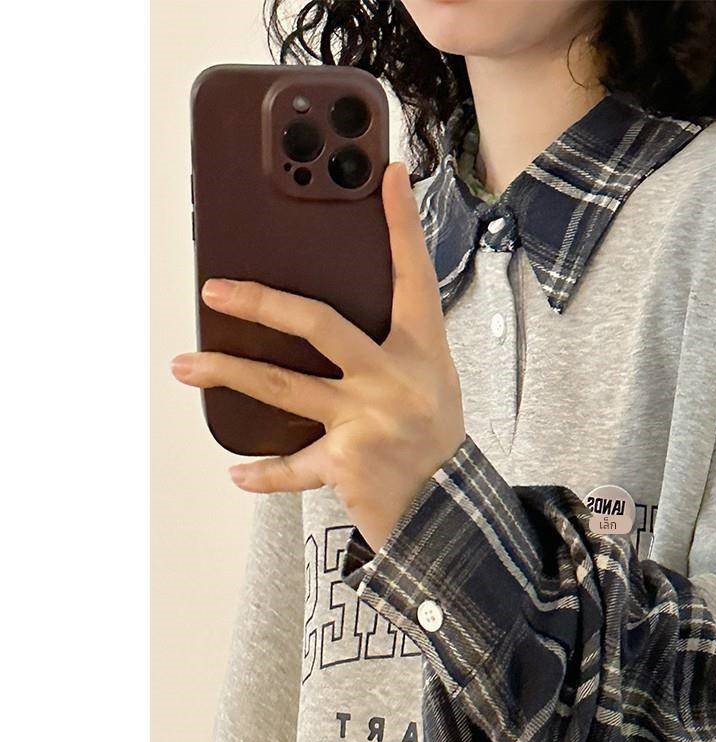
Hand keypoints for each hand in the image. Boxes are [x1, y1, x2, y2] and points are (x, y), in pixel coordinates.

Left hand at [170, 163, 464, 551]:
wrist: (448, 510)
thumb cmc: (431, 438)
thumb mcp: (426, 382)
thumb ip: (387, 348)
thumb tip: (320, 318)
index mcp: (420, 352)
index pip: (412, 278)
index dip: (401, 226)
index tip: (389, 176)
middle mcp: (394, 379)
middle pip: (320, 326)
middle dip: (262, 304)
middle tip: (215, 290)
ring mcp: (369, 420)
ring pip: (286, 388)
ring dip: (229, 374)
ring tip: (186, 366)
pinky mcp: (348, 463)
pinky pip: (294, 464)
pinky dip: (263, 472)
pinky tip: (236, 471)